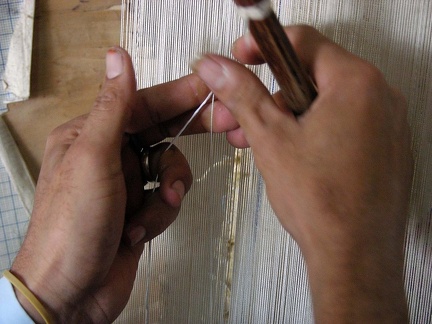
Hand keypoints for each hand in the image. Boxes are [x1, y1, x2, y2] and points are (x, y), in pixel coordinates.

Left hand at [10, 47, 202, 321]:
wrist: (71, 293)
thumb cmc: (72, 225)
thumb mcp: (93, 158)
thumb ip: (112, 107)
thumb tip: (117, 57)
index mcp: (91, 134)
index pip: (143, 104)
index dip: (180, 94)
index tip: (211, 86)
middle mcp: (109, 155)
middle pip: (161, 132)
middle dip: (189, 134)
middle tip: (225, 125)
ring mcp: (125, 185)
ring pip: (168, 169)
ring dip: (168, 188)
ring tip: (158, 203)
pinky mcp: (138, 211)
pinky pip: (165, 200)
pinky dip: (157, 216)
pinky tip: (135, 232)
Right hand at [192, 26, 411, 321]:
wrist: (354, 256)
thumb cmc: (323, 203)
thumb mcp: (270, 138)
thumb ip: (242, 94)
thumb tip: (218, 68)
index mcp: (356, 83)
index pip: (301, 42)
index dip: (262, 47)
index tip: (240, 57)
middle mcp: (380, 96)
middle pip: (311, 73)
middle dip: (270, 92)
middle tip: (244, 112)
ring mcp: (386, 123)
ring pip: (325, 100)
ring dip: (287, 114)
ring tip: (261, 139)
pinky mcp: (384, 146)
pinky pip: (343, 122)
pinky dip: (313, 129)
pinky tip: (292, 151)